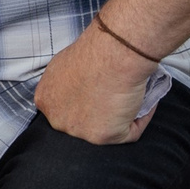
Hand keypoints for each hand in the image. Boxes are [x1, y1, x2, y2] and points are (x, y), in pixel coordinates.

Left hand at [33, 22, 158, 144]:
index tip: (99, 95)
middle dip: (100, 113)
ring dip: (120, 118)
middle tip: (117, 99)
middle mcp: (57, 119)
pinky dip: (139, 119)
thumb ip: (66, 82)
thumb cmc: (95, 51)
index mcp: (45, 99)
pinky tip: (144, 104)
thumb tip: (79, 88)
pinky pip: (128, 133)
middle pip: (81, 122)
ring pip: (105, 129)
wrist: (114, 53)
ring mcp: (79, 131)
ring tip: (132, 100)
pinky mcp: (104, 137)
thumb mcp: (65, 64)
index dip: (83, 102)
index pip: (63, 108)